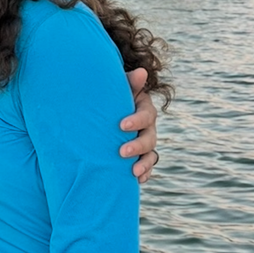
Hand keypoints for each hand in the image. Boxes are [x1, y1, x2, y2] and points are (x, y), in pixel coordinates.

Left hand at [120, 66, 157, 181]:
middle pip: (150, 137)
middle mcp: (148, 127)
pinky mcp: (139, 156)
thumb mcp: (117, 90)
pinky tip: (138, 181)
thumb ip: (128, 83)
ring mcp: (145, 142)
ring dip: (143, 163)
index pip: (147, 115)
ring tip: (133, 172)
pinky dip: (145, 173)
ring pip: (150, 154)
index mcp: (144, 109)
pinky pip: (146, 166)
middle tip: (121, 152)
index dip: (137, 120)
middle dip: (137, 146)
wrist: (102, 113)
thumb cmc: (109, 98)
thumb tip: (141, 72)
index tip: (121, 126)